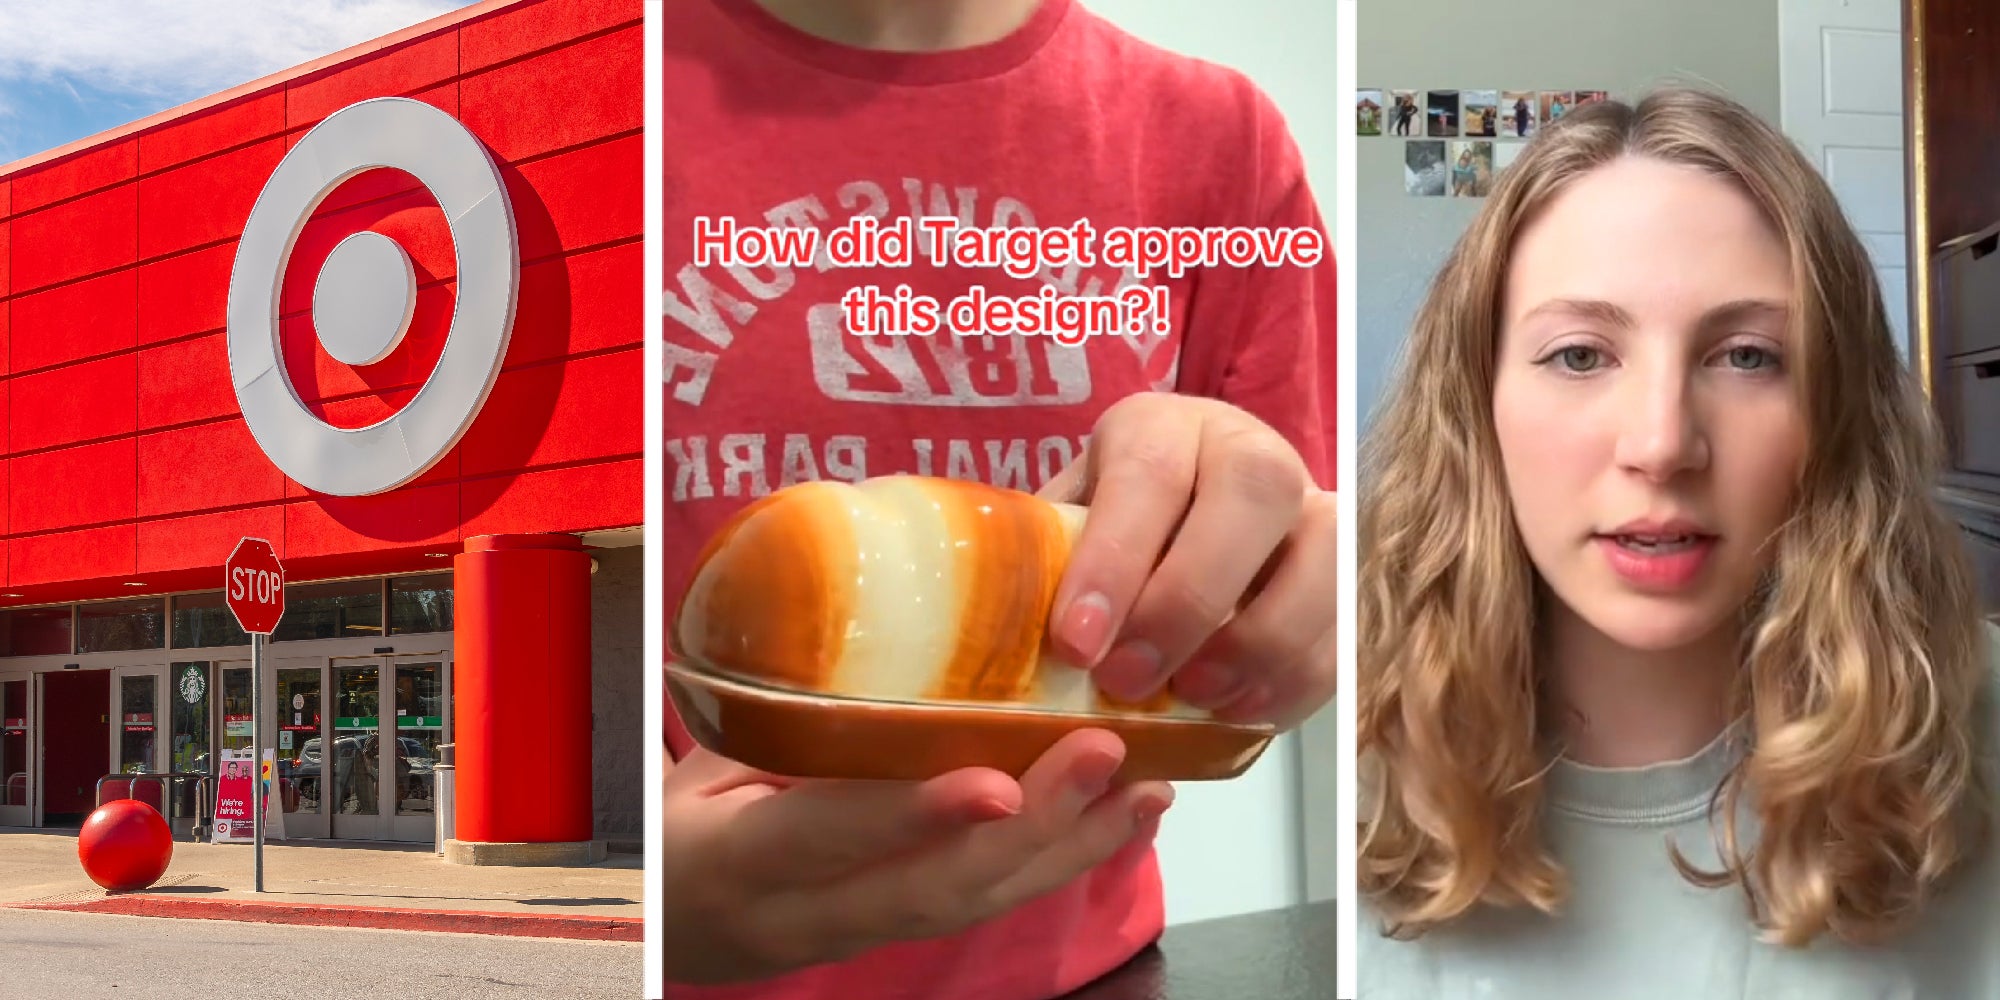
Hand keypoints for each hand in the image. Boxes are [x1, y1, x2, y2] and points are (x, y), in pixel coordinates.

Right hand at [659, 730, 1173, 984]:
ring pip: (975, 905)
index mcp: (737, 861)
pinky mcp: (902, 933)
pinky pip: (988, 904)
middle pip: (932, 888)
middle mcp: (807, 915)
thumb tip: (829, 609)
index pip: (826, 838)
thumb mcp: (690, 773)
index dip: (911, 814)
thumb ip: (764, 719)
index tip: (994, 782)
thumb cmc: (674, 832)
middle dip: (1032, 827)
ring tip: (1144, 784)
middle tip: (1105, 755)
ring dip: (1070, 846)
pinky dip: (1062, 859)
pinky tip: (1120, 817)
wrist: (669, 932)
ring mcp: (860, 935)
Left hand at [1041, 392, 1336, 728]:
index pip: (1147, 474)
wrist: (1182, 526)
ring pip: (1324, 555)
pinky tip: (1239, 713)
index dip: (1114, 561)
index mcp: (1161, 428)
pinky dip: (1296, 679)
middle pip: (1251, 496)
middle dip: (1187, 601)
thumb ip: (1042, 567)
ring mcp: (1311, 507)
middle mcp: (1248, 450)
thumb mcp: (1064, 532)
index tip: (1075, 644)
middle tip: (1127, 682)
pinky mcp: (1347, 572)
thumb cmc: (1103, 539)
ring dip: (1258, 643)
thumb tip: (993, 645)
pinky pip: (1346, 626)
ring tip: (1194, 700)